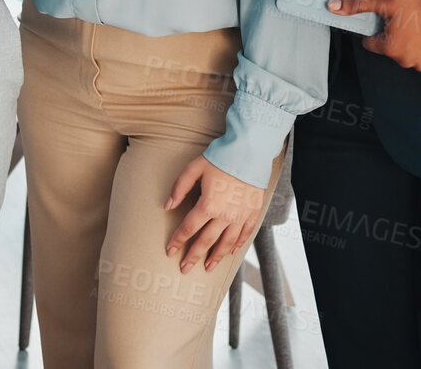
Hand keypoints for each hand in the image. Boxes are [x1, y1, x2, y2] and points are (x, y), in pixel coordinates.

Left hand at [164, 155, 267, 273]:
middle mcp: (225, 215)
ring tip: (208, 267)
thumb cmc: (220, 158)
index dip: (178, 241)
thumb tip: (167, 206)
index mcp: (208, 205)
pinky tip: (230, 253)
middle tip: (185, 269)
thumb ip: (179, 188)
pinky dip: (237, 245)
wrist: (249, 152)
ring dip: (216, 257)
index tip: (170, 251)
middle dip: (194, 256)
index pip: (189, 228)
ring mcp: (240, 216)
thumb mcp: (194, 168)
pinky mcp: (252, 213)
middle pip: (206, 241)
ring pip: (226, 243)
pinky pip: (245, 234)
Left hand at [329, 0, 420, 71]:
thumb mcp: (385, 0)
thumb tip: (333, 7)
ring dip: (412, 42)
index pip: (371, 42)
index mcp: (390, 48)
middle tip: (407, 19)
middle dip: (395, 35)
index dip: (377, 29)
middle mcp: (406, 61)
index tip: (388, 19)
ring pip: (409, 53)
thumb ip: (358, 4)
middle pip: (391, 48)